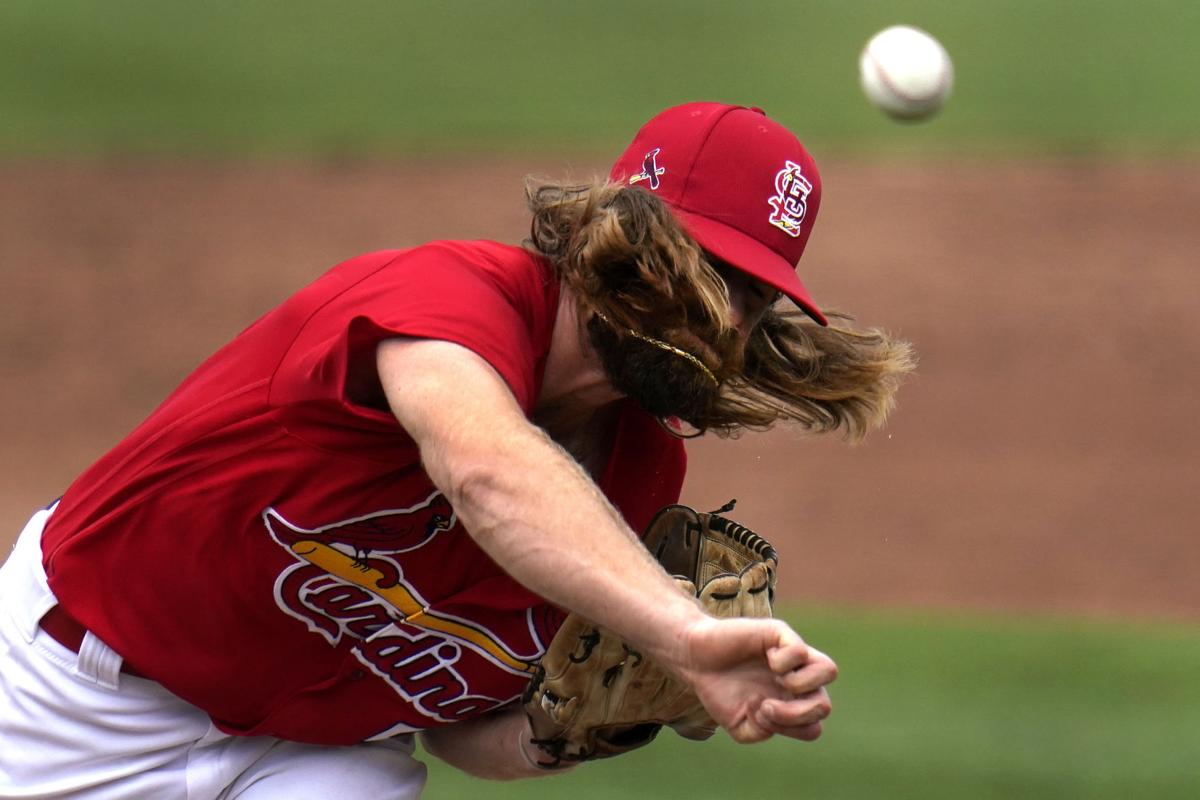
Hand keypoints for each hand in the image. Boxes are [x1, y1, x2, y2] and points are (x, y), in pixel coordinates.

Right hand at [676, 616, 836, 742]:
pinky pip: (800, 651)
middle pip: (824, 705)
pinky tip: (766, 658)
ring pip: (829, 671)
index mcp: (791, 704)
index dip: (792, 729)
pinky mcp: (780, 634)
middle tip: (766, 706)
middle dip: (796, 714)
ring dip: (802, 685)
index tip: (760, 718)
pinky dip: (785, 661)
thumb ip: (760, 731)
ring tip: (778, 681)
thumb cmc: (719, 690)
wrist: (695, 658)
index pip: (813, 726)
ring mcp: (792, 656)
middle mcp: (797, 680)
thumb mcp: (738, 725)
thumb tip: (774, 713)